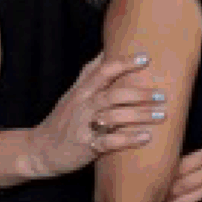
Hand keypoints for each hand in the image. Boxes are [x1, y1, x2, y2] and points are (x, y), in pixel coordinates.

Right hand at [24, 53, 164, 179]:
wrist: (39, 150)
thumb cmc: (64, 120)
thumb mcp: (73, 94)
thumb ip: (90, 75)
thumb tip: (107, 51)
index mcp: (82, 91)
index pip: (103, 71)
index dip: (124, 63)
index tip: (146, 58)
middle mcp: (82, 105)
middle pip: (113, 94)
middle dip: (139, 94)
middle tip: (162, 95)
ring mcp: (83, 125)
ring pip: (113, 116)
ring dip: (139, 115)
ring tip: (161, 114)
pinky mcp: (86, 146)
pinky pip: (109, 141)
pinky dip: (128, 139)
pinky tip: (146, 137)